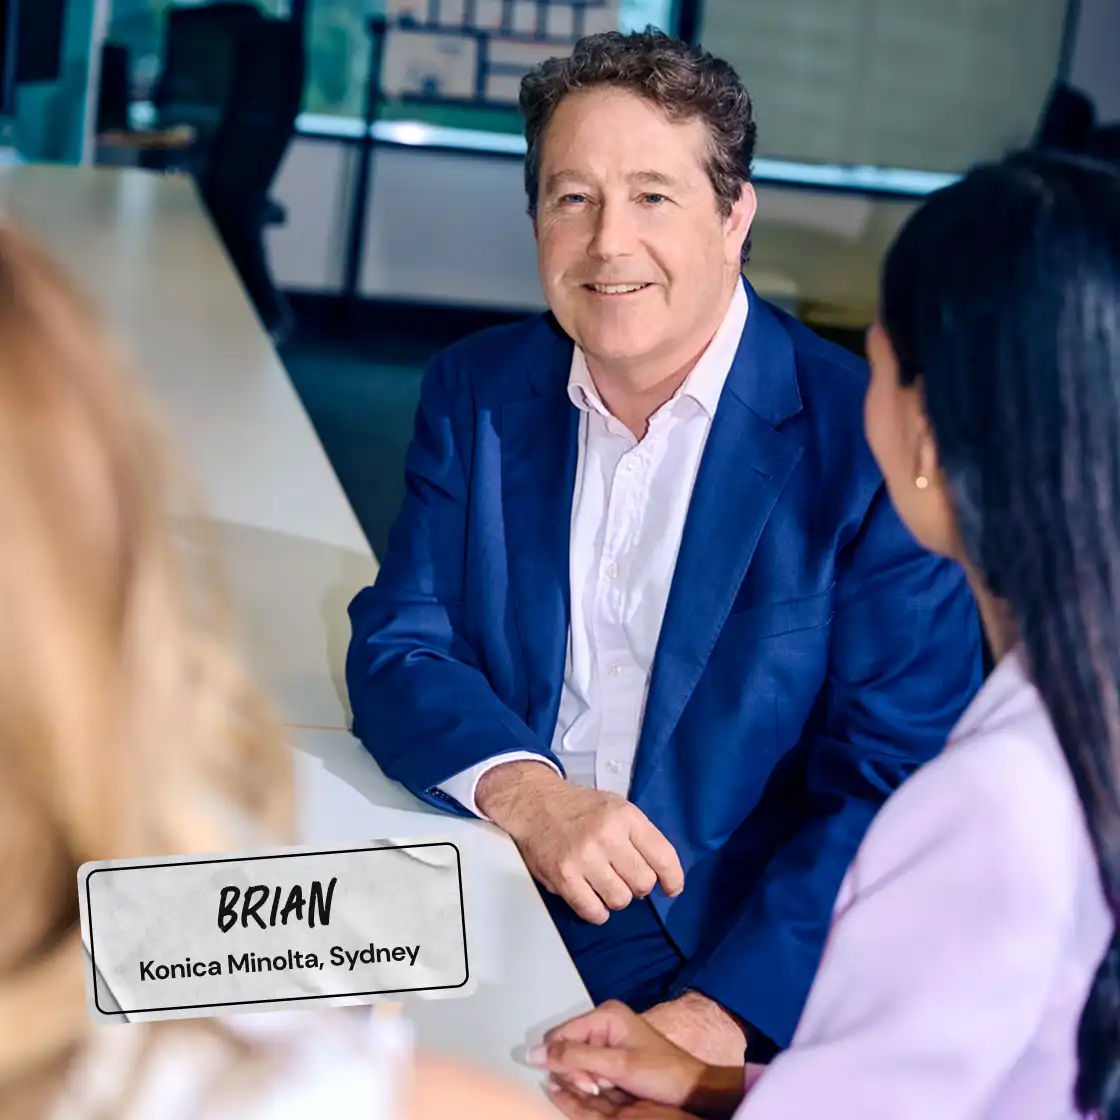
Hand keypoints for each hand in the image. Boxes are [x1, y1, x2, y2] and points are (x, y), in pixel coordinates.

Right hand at [476, 763, 683, 923]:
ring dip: (615, 897)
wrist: (535, 804)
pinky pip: (593, 911)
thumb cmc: (578, 808)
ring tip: (604, 882)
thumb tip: (664, 874)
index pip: (664, 856)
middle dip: (638, 886)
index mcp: (625, 816)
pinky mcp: (563, 877)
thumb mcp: (617, 807)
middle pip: (643, 883)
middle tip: (625, 876)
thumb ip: (640, 836)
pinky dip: (596, 910)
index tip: (671, 888)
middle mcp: (606, 835)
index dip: (673, 878)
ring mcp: (584, 857)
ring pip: (620, 900)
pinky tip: (592, 896)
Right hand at [529, 1000, 745, 1118]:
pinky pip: (588, 1067)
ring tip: (608, 1088)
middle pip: (565, 1048)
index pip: (559, 1035)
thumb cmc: (660, 1073)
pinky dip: (594, 1080)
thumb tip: (533, 1053)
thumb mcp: (616, 1065)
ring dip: (587, 1079)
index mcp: (605, 1014)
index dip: (562, 1061)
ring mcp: (607, 1038)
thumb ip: (574, 1058)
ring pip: (575, 1061)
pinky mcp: (611, 1054)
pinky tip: (609, 1087)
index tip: (585, 1083)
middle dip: (577, 1072)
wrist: (690, 1089)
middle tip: (599, 1087)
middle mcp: (603, 1021)